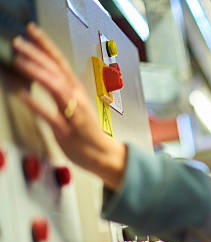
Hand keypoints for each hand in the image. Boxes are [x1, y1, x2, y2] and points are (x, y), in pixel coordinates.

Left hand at [12, 23, 125, 189]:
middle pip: (56, 71)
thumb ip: (57, 90)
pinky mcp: (69, 130)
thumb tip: (39, 75)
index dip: (46, 44)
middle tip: (20, 42)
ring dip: (38, 73)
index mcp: (76, 90)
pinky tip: (22, 95)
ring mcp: (74, 113)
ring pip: (56, 88)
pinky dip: (37, 104)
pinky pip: (51, 115)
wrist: (103, 155)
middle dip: (37, 54)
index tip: (31, 30)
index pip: (59, 61)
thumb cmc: (87, 132)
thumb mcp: (72, 106)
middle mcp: (76, 98)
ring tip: (21, 61)